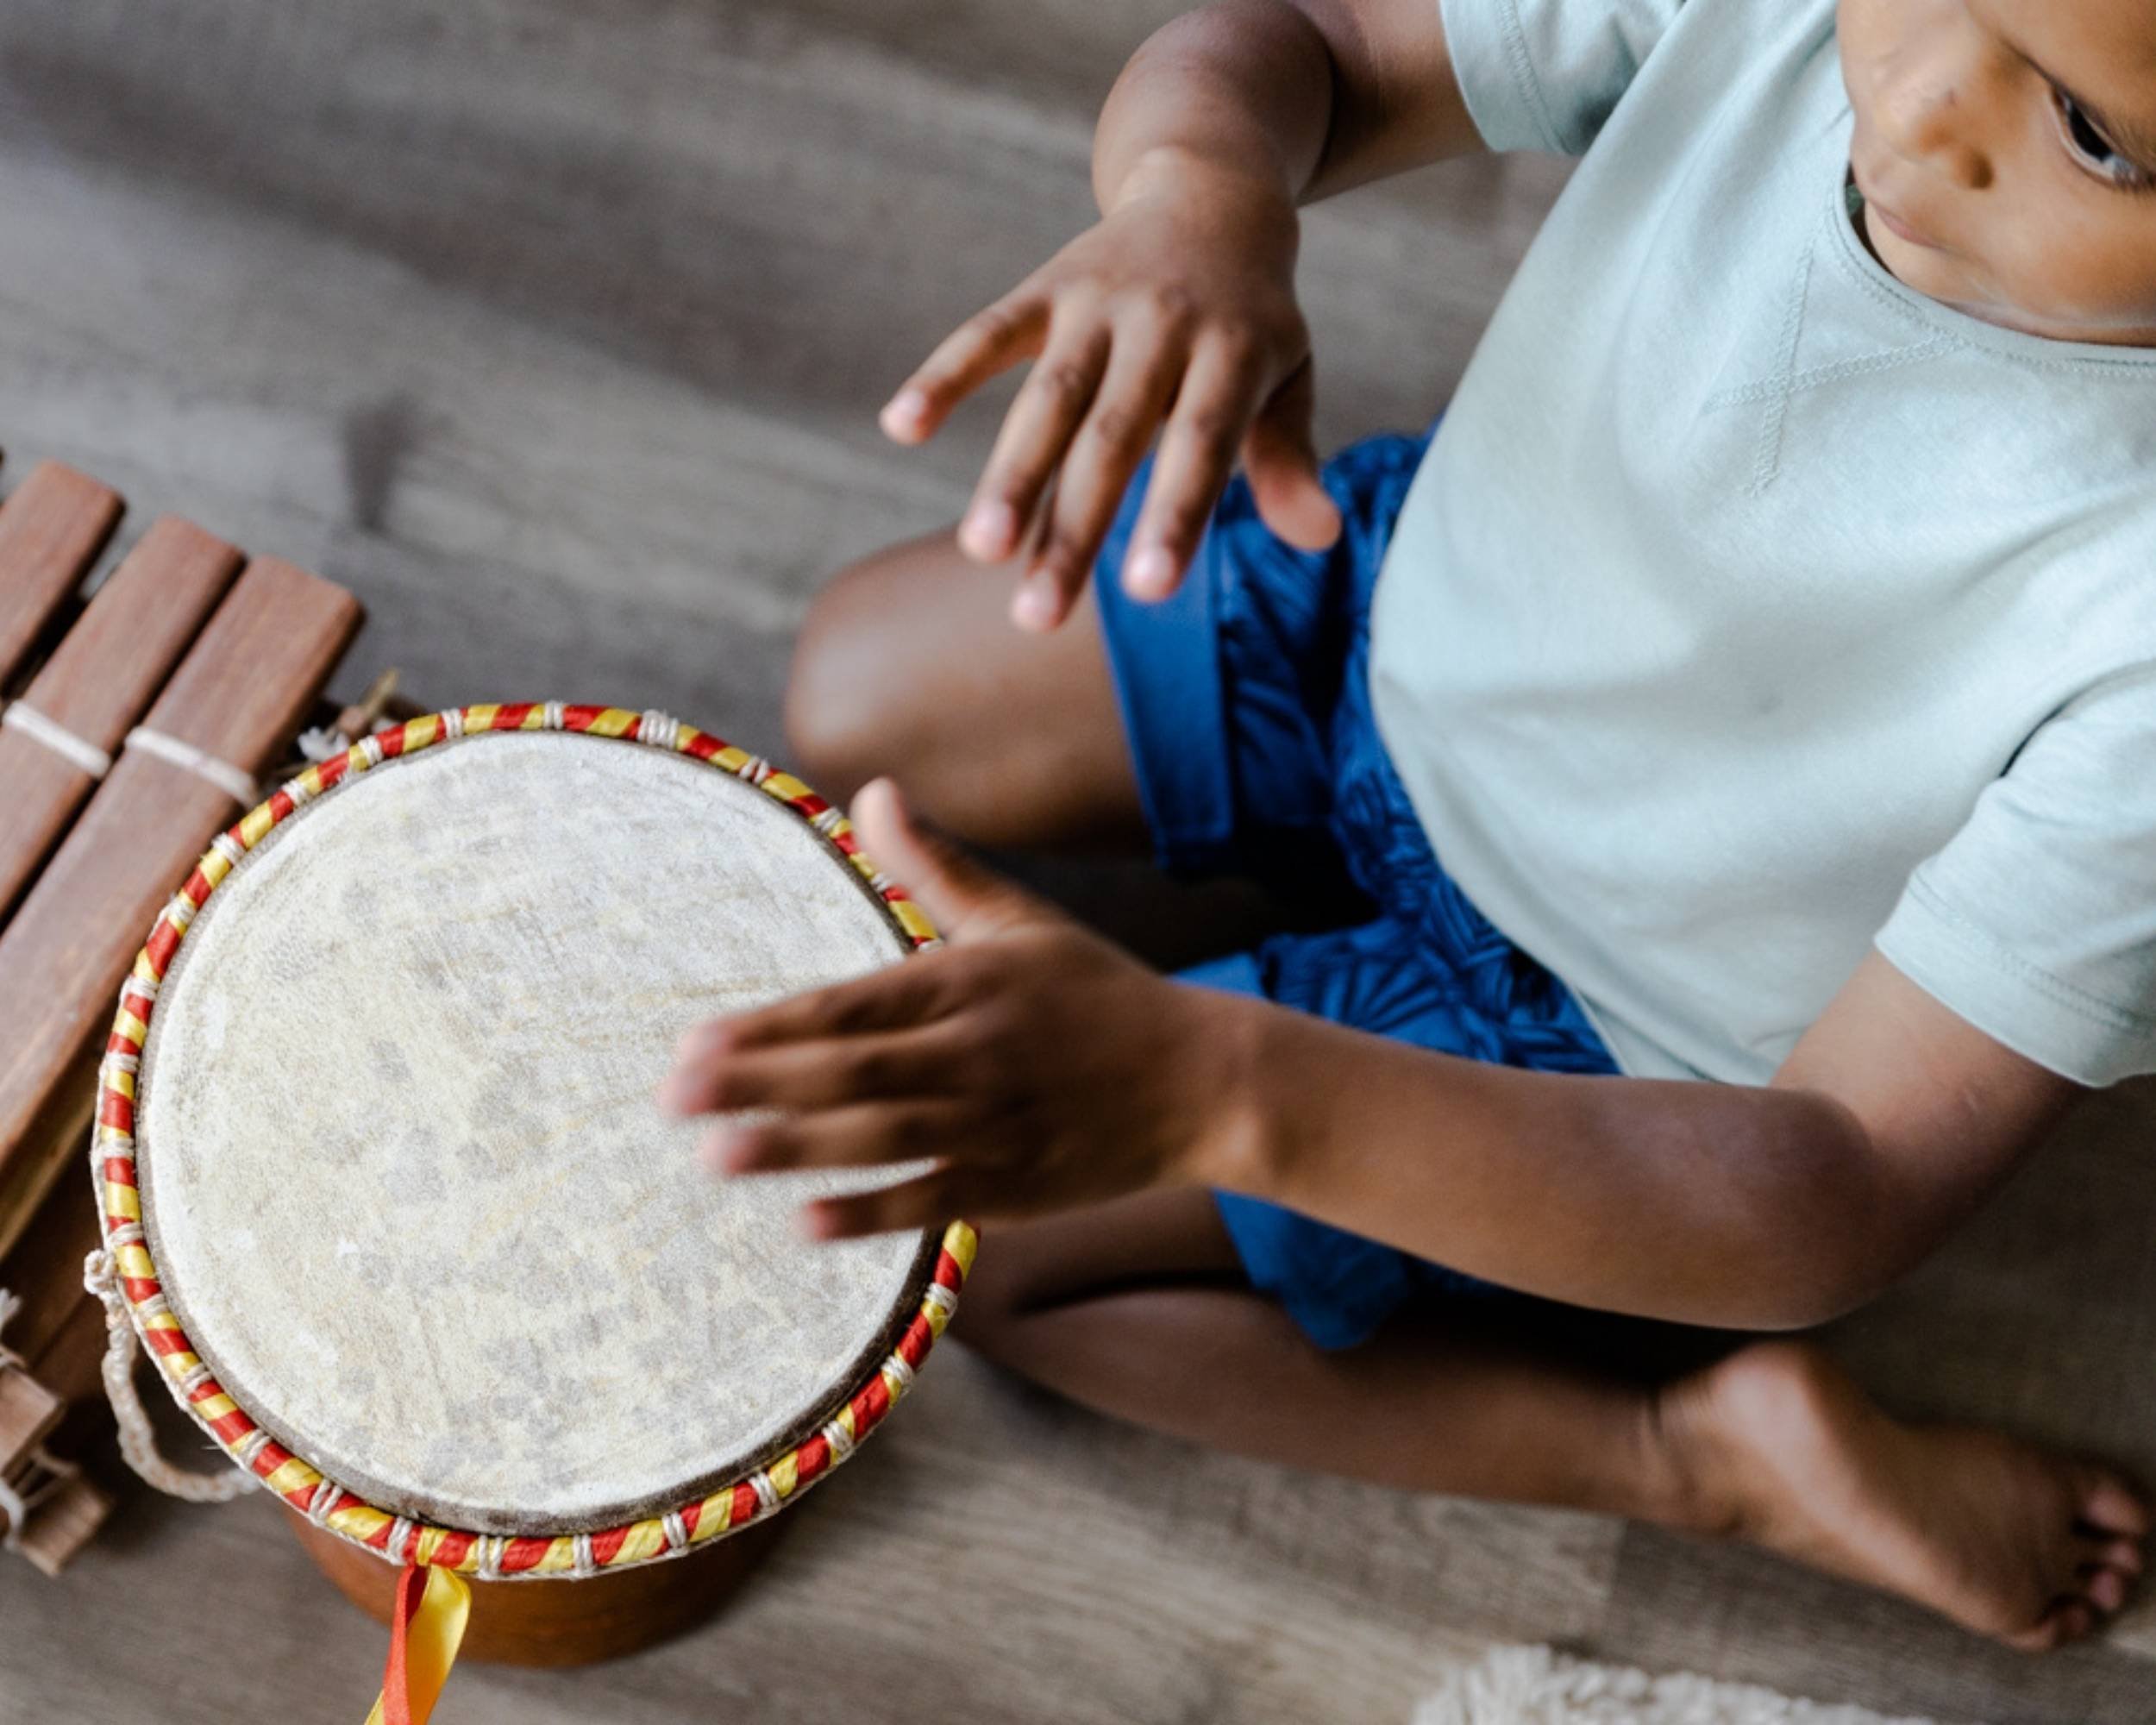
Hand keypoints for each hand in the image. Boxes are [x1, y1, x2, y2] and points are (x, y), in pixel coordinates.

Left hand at [658, 779, 1258, 1238]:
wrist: (1205, 1080)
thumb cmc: (1102, 996)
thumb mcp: (1021, 922)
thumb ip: (937, 868)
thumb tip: (870, 792)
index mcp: (968, 982)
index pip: (850, 1004)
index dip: (770, 1026)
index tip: (695, 1041)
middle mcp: (975, 1051)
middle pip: (850, 1070)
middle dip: (758, 1083)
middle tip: (670, 1098)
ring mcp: (995, 1124)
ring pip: (881, 1136)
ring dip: (796, 1147)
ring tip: (713, 1156)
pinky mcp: (1016, 1187)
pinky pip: (932, 1201)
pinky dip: (871, 1212)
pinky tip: (805, 1223)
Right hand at [878, 152, 1342, 632]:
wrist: (1213, 194)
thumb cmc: (1252, 321)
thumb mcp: (1287, 376)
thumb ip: (1288, 455)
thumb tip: (1321, 537)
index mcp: (1235, 351)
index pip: (1202, 446)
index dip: (1175, 516)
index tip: (1147, 593)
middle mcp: (1163, 324)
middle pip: (1112, 438)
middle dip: (1073, 528)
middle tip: (1037, 617)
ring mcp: (1098, 303)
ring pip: (1047, 398)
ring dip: (1009, 475)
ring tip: (980, 551)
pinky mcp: (1045, 288)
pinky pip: (988, 331)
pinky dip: (944, 374)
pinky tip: (901, 425)